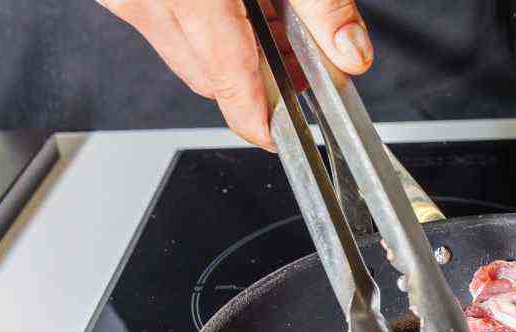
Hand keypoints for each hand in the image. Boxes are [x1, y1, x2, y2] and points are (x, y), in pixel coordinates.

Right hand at [96, 0, 373, 148]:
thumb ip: (320, 2)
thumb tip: (351, 54)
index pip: (228, 83)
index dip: (261, 120)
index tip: (284, 135)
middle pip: (211, 75)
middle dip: (261, 78)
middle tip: (307, 58)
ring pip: (188, 53)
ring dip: (234, 50)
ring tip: (274, 18)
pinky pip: (164, 24)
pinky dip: (204, 24)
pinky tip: (235, 2)